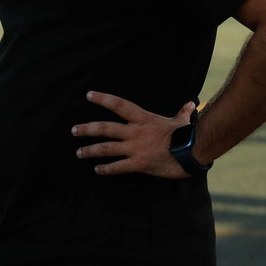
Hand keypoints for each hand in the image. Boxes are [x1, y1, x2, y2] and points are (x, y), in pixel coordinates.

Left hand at [71, 92, 195, 178]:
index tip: (88, 95)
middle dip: (87, 129)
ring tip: (79, 152)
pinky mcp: (138, 164)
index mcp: (143, 119)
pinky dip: (106, 169)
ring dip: (90, 150)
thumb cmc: (186, 134)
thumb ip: (182, 112)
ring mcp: (135, 149)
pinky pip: (118, 167)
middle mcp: (135, 132)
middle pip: (104, 128)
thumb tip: (191, 104)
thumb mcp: (181, 120)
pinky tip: (97, 170)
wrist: (191, 151)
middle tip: (74, 130)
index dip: (102, 99)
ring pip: (106, 148)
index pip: (118, 105)